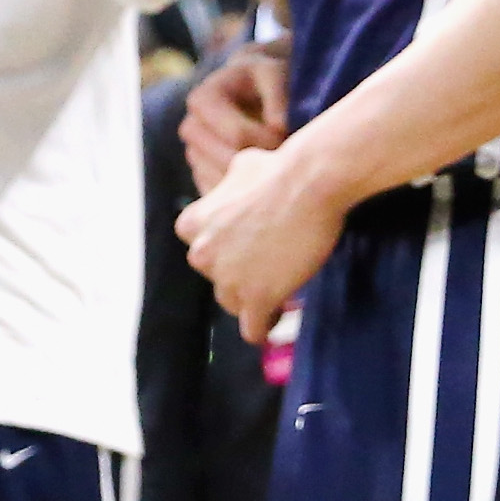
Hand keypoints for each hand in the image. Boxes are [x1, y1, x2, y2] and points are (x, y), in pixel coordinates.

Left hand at [176, 141, 343, 341]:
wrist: (308, 184)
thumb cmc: (278, 170)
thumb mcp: (239, 169)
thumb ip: (228, 189)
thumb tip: (237, 188)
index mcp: (191, 223)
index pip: (202, 249)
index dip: (227, 248)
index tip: (251, 246)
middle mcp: (201, 253)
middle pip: (218, 278)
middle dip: (241, 273)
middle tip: (272, 262)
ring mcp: (227, 280)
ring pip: (233, 304)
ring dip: (254, 297)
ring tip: (281, 283)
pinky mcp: (255, 300)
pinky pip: (252, 331)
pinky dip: (265, 326)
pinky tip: (280, 313)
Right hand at [181, 48, 288, 196]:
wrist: (255, 89)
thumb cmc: (268, 79)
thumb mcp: (275, 72)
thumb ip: (277, 94)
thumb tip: (278, 127)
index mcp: (202, 99)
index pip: (238, 136)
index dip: (270, 142)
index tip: (293, 140)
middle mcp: (192, 128)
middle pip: (229, 164)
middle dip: (263, 167)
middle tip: (292, 163)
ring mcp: (194, 156)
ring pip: (223, 188)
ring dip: (254, 187)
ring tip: (281, 172)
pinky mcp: (202, 177)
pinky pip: (220, 200)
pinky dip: (245, 201)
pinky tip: (268, 189)